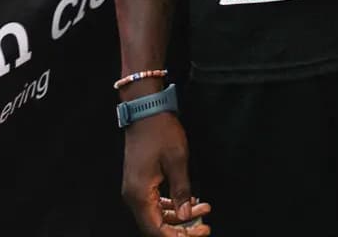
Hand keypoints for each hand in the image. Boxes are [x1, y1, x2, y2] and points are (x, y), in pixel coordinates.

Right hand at [122, 114, 211, 236]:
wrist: (146, 113)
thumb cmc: (161, 133)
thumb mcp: (177, 161)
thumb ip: (181, 191)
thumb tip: (187, 215)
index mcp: (139, 195)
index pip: (155, 229)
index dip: (176, 236)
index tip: (198, 233)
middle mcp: (133, 196)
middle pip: (155, 225)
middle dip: (181, 228)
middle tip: (205, 226)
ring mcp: (135, 190)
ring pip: (156, 214)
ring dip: (179, 215)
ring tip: (204, 209)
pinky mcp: (140, 182)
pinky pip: (155, 202)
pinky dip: (172, 205)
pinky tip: (190, 201)